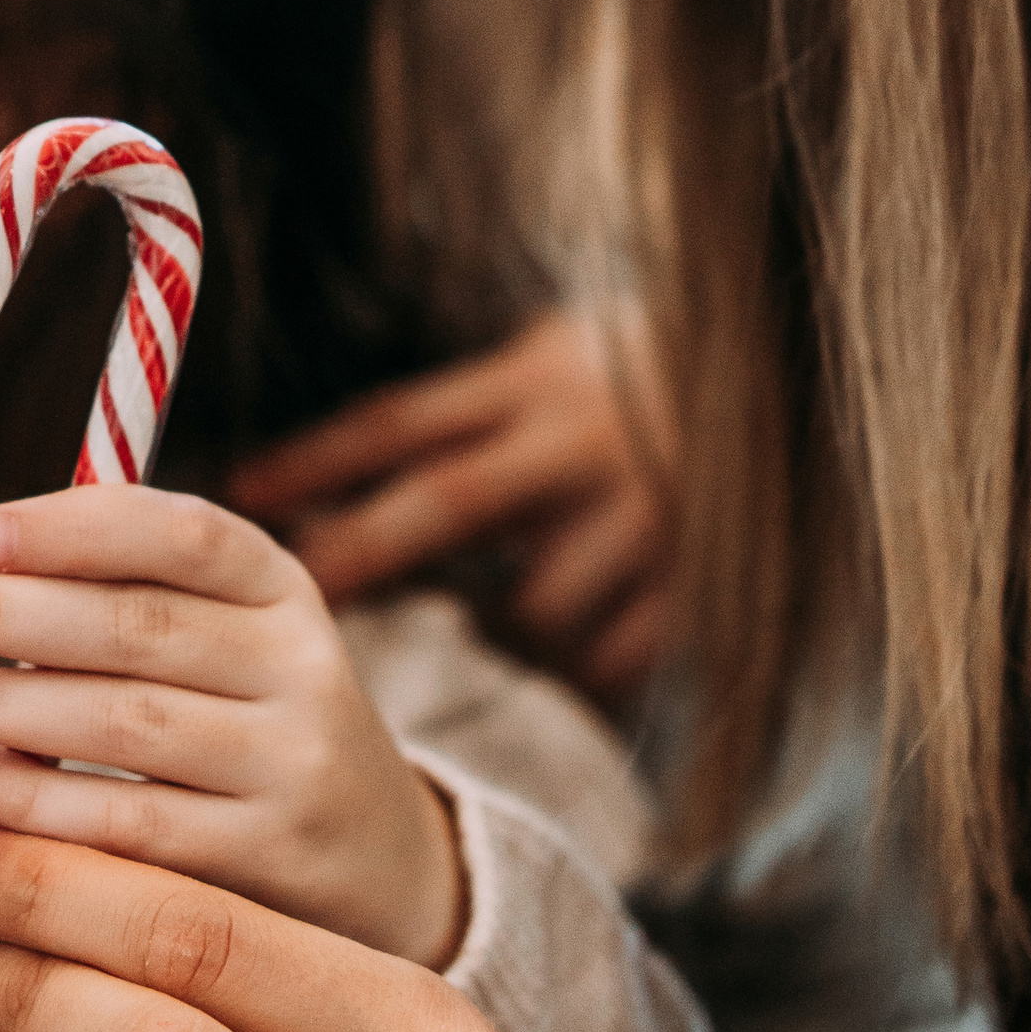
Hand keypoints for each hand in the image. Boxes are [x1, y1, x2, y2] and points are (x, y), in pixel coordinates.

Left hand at [0, 487, 464, 966]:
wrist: (384, 869)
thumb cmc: (246, 731)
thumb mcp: (225, 647)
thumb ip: (121, 604)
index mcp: (281, 590)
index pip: (184, 535)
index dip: (79, 529)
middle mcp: (301, 666)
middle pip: (135, 627)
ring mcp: (293, 766)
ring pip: (128, 725)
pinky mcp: (271, 859)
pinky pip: (137, 827)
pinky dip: (41, 806)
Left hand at [231, 306, 677, 702]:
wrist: (791, 378)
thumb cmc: (633, 375)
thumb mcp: (546, 361)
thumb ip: (458, 416)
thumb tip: (312, 483)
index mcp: (535, 382)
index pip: (401, 422)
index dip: (315, 461)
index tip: (239, 495)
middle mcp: (581, 444)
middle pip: (447, 506)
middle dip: (360, 555)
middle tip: (288, 609)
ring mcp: (644, 518)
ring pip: (533, 603)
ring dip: (481, 636)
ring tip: (465, 649)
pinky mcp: (696, 584)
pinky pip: (614, 655)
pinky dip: (573, 670)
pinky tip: (554, 667)